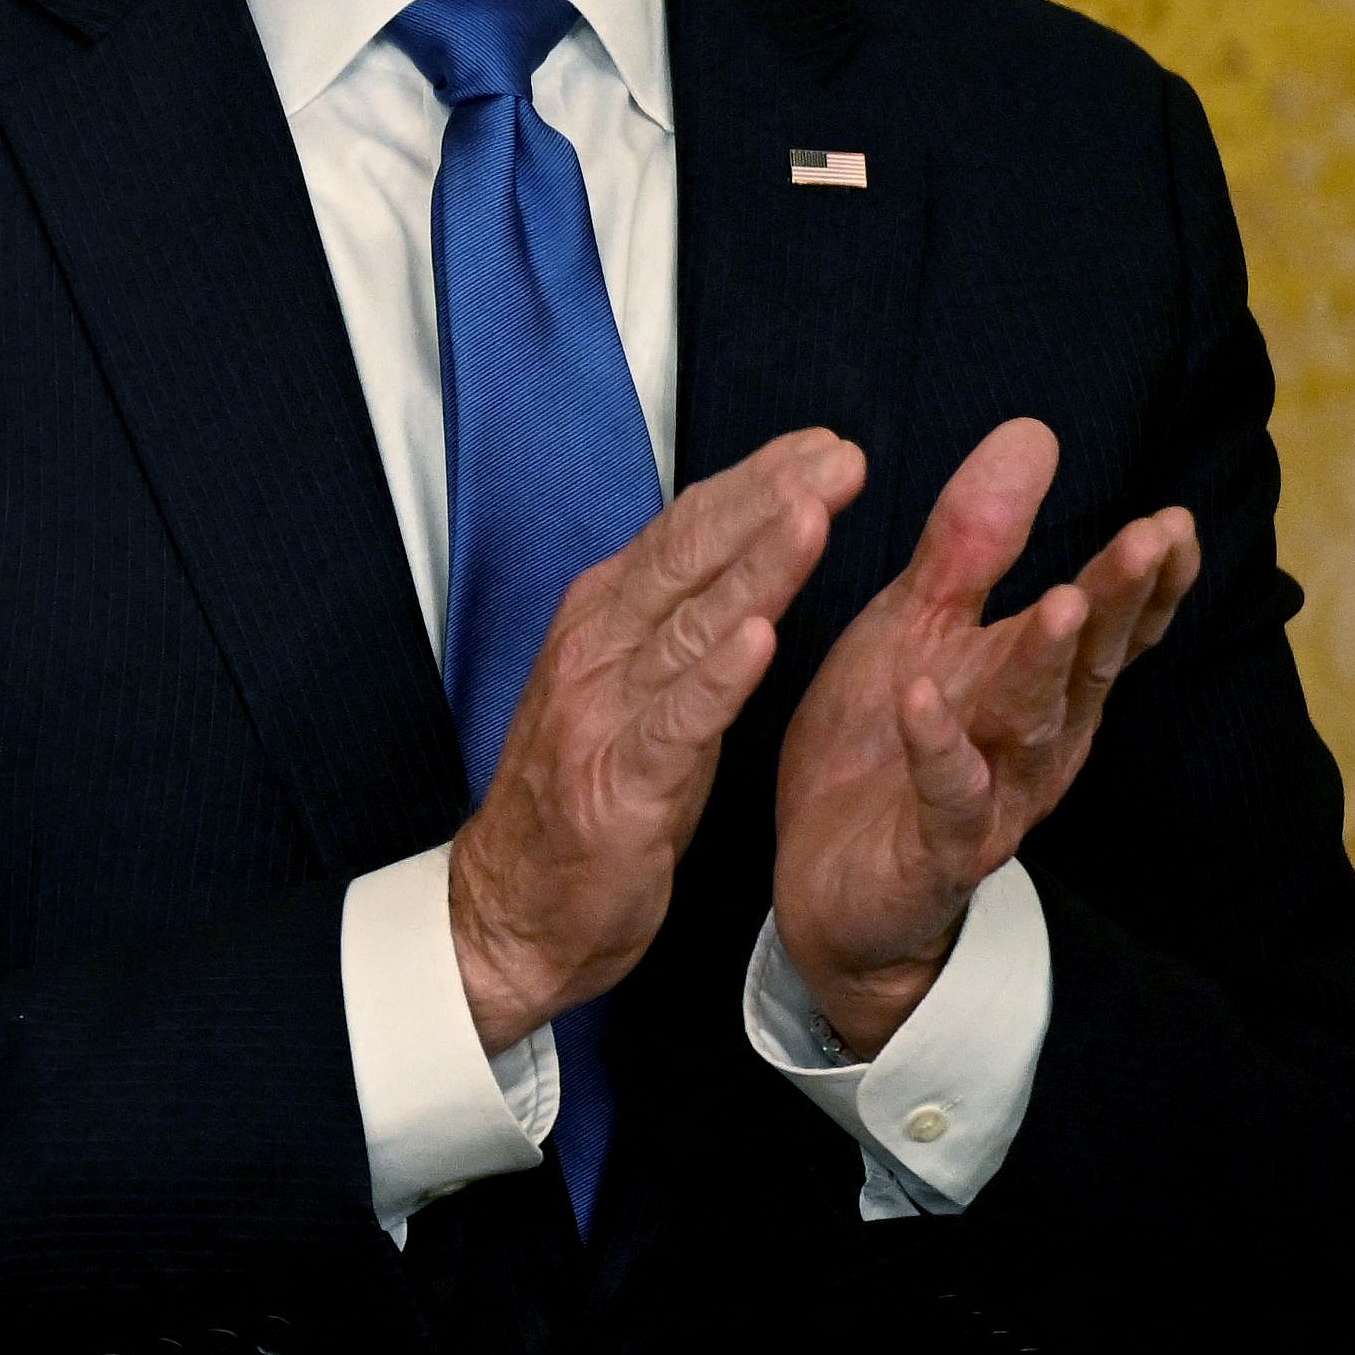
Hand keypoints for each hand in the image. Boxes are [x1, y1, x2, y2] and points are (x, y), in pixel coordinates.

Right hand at [451, 428, 863, 1052]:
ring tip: (812, 515)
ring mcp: (602, 713)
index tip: (823, 444)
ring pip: (689, 623)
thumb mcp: (634, 694)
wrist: (513, 910)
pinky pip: (674, 721)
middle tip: (841, 457)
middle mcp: (597, 649)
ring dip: (754, 566)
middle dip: (770, 501)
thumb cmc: (584, 801)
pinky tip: (758, 637)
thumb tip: (745, 558)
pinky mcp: (617, 783)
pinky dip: (715, 677)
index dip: (756, 483)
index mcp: (603, 621)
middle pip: (689, 557)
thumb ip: (679, 628)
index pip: (685, 531)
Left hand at [770, 417, 1195, 1052]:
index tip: (1174, 521)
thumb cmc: (887, 743)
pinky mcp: (933, 848)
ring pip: (1030, 724)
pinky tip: (921, 700)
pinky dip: (936, 748)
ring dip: (1043, 663)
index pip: (1107, 624)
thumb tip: (1033, 432)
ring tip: (1057, 601)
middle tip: (1152, 537)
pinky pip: (943, 796)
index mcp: (1037, 683)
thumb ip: (973, 541)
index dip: (1146, 579)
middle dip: (1118, 600)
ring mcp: (991, 796)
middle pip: (1084, 660)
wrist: (830, 888)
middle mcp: (1034, 739)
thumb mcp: (919, 625)